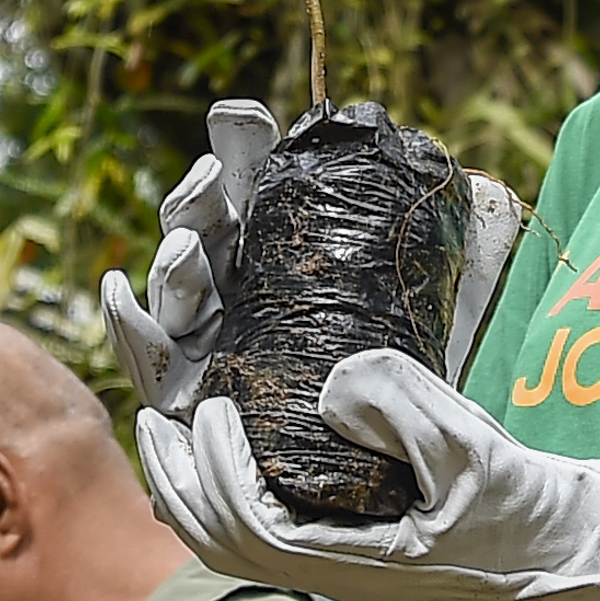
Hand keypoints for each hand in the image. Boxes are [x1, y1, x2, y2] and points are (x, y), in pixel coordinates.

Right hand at [101, 104, 531, 410]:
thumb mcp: (431, 312)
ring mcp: (210, 344)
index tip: (244, 118)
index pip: (254, 194)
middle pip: (204, 231)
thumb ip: (441, 261)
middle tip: (219, 176)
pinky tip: (118, 290)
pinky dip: (128, 324)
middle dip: (201, 196)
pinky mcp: (191, 399)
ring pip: (174, 288)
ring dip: (174, 255)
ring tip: (191, 242)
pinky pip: (150, 361)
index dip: (242, 151)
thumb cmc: (414, 384)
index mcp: (283, 257)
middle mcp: (239, 294)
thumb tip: (480, 187)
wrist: (411, 483)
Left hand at [136, 350, 599, 600]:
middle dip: (176, 483)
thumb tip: (332, 386)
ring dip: (189, 497)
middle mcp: (331, 578)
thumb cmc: (520, 504)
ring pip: (230, 553)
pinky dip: (221, 508)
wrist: (562, 554)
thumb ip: (402, 406)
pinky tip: (222, 467)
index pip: (249, 527)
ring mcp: (335, 574)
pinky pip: (258, 546)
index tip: (212, 411)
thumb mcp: (470, 445)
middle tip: (154, 422)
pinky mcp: (345, 560)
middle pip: (219, 548)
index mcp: (352, 562)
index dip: (216, 471)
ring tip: (170, 441)